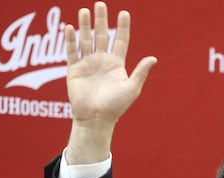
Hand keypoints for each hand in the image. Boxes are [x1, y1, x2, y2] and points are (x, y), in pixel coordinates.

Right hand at [64, 1, 156, 163]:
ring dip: (85, 25)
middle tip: (100, 3)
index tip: (124, 13)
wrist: (96, 119)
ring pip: (85, 40)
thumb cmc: (115, 107)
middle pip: (101, 35)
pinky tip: (69, 27)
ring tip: (85, 10)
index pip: (120, 41)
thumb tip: (153, 58)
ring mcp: (87, 64)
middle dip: (101, 20)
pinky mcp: (74, 70)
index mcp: (116, 64)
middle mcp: (101, 61)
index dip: (122, 27)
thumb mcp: (131, 88)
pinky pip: (72, 52)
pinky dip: (70, 40)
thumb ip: (140, 72)